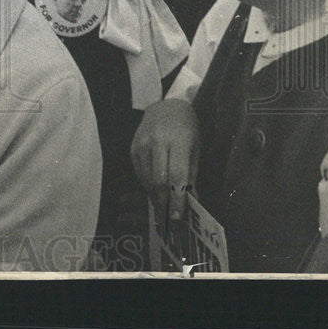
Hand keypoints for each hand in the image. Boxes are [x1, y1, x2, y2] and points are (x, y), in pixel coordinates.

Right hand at [131, 99, 198, 221]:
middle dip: (163, 204)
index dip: (176, 199)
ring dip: (155, 198)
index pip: (176, 176)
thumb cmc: (186, 129)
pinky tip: (155, 191)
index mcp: (178, 141)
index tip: (178, 219)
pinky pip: (140, 173)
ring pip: (147, 180)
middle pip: (158, 181)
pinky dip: (148, 186)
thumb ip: (191, 174)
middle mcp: (157, 142)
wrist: (166, 106)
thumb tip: (191, 201)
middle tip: (169, 222)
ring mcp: (141, 144)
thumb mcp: (195, 149)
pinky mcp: (133, 148)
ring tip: (163, 209)